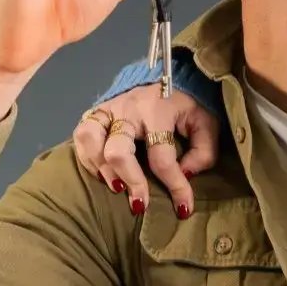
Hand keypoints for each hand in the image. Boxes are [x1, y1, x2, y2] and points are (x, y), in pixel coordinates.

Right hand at [73, 85, 217, 218]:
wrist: (167, 77)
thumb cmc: (186, 106)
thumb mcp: (206, 123)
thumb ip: (204, 150)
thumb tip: (185, 174)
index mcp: (159, 110)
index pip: (162, 156)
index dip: (174, 186)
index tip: (183, 208)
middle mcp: (129, 108)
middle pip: (118, 151)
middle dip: (129, 180)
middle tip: (140, 203)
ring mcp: (108, 108)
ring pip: (90, 139)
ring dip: (101, 169)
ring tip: (117, 187)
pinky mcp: (96, 112)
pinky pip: (80, 135)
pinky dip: (87, 159)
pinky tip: (102, 175)